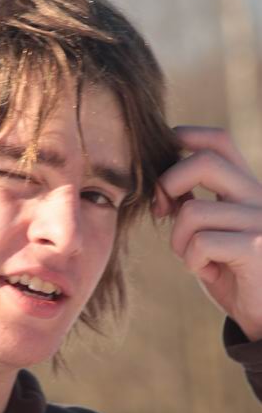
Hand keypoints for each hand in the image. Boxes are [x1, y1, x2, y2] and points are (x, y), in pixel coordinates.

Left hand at [153, 126, 261, 341]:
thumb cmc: (233, 275)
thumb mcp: (210, 234)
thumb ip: (193, 208)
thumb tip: (161, 186)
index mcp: (246, 188)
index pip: (218, 141)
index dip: (185, 137)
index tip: (160, 158)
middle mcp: (258, 196)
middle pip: (204, 161)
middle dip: (169, 183)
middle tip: (163, 211)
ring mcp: (260, 220)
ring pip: (193, 212)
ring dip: (178, 241)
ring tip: (194, 258)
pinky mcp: (256, 248)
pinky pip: (201, 243)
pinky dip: (193, 262)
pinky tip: (210, 272)